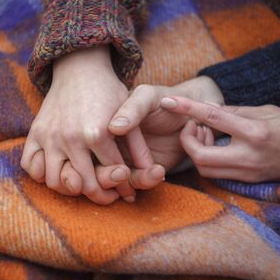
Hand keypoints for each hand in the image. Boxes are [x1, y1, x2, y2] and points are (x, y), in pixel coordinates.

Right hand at [21, 46, 151, 204]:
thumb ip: (139, 145)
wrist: (80, 67)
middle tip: (108, 196)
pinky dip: (42, 174)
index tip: (128, 192)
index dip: (125, 186)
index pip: (114, 172)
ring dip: (70, 188)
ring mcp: (50, 135)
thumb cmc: (109, 91)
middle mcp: (71, 137)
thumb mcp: (130, 114)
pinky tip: (59, 171)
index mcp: (98, 132)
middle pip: (84, 184)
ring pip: (55, 181)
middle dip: (101, 195)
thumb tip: (155, 173)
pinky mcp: (35, 131)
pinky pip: (31, 165)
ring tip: (83, 185)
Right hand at [102, 76, 223, 188]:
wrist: (188, 114)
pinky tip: (159, 172)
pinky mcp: (138, 171)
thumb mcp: (148, 97)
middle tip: (124, 174)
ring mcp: (121, 160)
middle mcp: (107, 145)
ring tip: (156, 171)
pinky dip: (146, 180)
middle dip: (107, 178)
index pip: (90, 150)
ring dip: (130, 182)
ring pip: (114, 182)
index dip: (100, 161)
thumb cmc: (164, 100)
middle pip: (94, 172)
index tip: (120, 168)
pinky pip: (135, 182)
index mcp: (101, 126)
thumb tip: (114, 128)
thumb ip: (133, 108)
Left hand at [161, 97, 279, 183]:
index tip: (168, 100)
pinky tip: (215, 146)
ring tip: (205, 134)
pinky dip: (208, 160)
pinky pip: (218, 174)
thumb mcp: (268, 110)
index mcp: (255, 132)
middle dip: (187, 141)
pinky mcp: (248, 182)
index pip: (213, 118)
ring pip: (205, 170)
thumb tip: (209, 110)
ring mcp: (248, 173)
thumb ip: (235, 111)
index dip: (187, 108)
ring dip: (197, 151)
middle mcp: (249, 156)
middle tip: (193, 126)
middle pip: (200, 156)